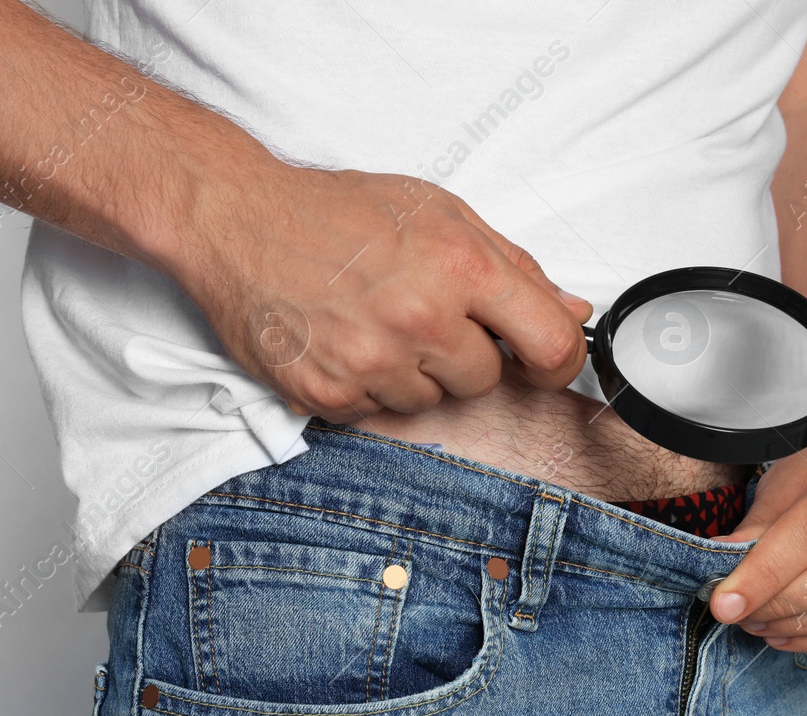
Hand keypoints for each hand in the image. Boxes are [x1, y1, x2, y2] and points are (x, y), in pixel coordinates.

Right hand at [169, 162, 592, 421]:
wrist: (237, 220)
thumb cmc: (335, 212)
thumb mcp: (437, 211)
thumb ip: (511, 264)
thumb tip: (570, 307)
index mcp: (459, 264)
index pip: (550, 343)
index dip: (557, 359)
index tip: (542, 359)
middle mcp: (420, 317)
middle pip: (485, 379)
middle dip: (463, 355)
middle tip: (419, 315)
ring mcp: (372, 361)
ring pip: (431, 401)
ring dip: (411, 373)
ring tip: (372, 322)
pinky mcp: (328, 392)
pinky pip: (376, 413)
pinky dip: (365, 386)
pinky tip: (343, 342)